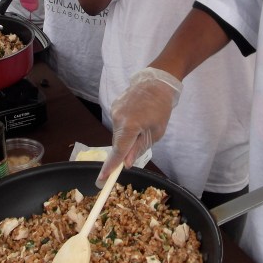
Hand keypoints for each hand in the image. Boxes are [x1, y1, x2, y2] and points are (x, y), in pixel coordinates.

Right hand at [97, 68, 182, 186]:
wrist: (156, 83)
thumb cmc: (161, 109)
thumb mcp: (156, 132)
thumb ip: (138, 148)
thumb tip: (126, 163)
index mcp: (130, 126)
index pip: (118, 151)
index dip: (110, 167)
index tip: (102, 179)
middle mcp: (117, 118)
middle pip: (118, 142)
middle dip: (125, 148)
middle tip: (140, 141)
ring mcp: (114, 111)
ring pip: (117, 132)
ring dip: (126, 135)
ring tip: (142, 124)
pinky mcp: (114, 106)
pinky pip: (118, 122)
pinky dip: (125, 125)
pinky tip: (137, 116)